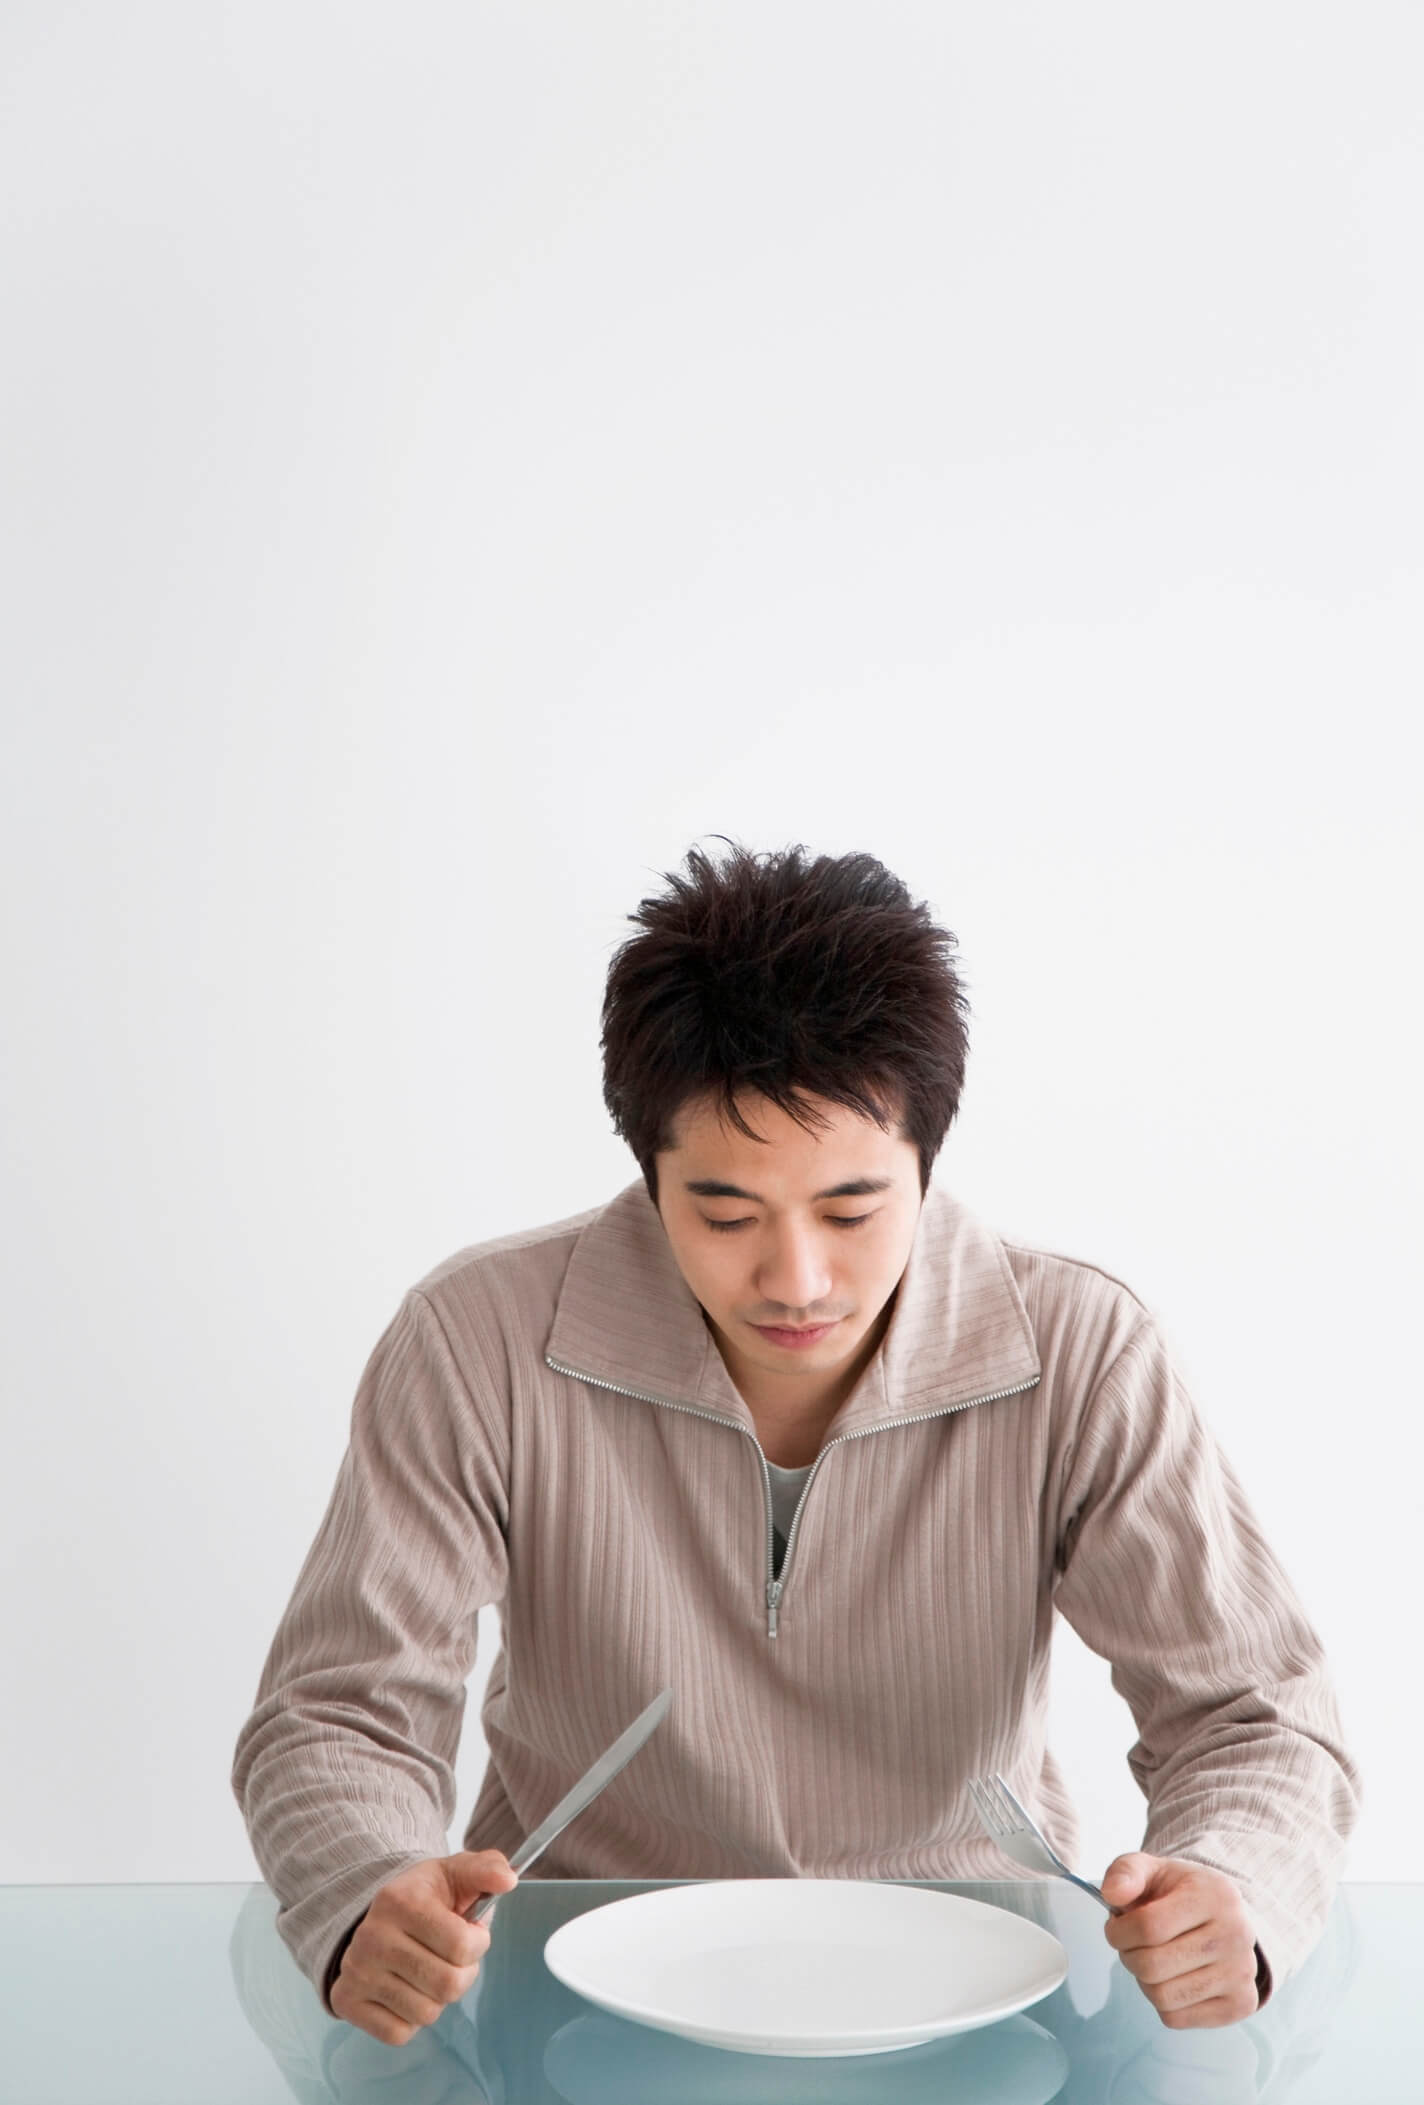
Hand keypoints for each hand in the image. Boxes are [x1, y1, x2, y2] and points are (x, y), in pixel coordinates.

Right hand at [330, 1849, 518, 2045]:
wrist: (375, 1916)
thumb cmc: (425, 1898)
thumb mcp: (456, 1873)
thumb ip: (487, 1869)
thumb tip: (508, 1879)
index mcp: (400, 1901)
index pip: (462, 1945)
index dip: (478, 1944)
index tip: (470, 1932)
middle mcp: (373, 1937)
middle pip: (448, 1985)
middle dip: (462, 1975)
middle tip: (451, 1958)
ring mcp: (357, 1971)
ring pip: (427, 2013)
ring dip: (437, 1998)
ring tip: (427, 1971)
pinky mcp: (347, 2002)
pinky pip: (400, 2033)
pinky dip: (411, 2019)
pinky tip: (406, 1989)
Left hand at [1101, 1852, 1259, 2029]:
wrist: (1224, 1915)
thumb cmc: (1181, 1893)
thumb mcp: (1151, 1869)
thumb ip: (1125, 1872)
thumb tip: (1112, 1893)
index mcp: (1215, 1896)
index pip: (1149, 1927)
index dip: (1118, 1932)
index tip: (1115, 1927)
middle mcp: (1237, 1935)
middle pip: (1153, 1966)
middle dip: (1128, 1957)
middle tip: (1132, 1945)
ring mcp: (1242, 1973)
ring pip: (1163, 1997)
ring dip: (1144, 1981)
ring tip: (1153, 1959)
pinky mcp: (1241, 2004)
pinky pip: (1177, 2019)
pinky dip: (1163, 2003)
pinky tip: (1173, 1978)